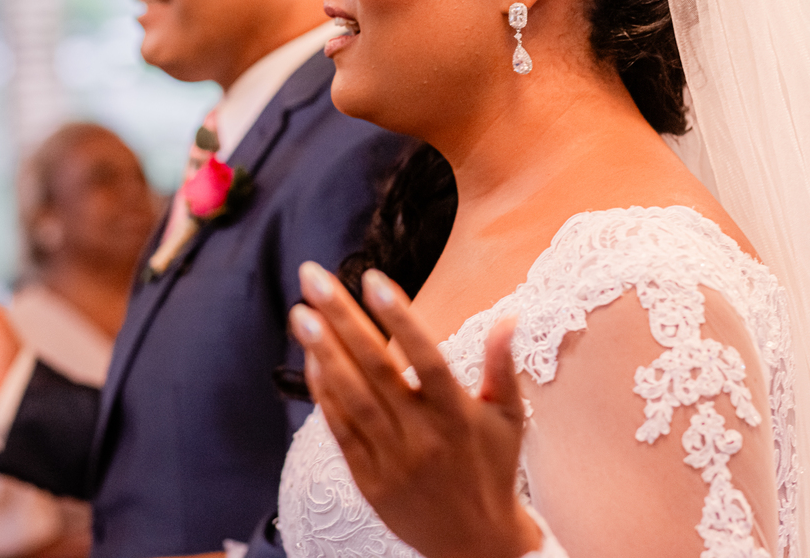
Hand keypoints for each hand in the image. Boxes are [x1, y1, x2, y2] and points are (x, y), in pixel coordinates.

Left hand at [289, 263, 540, 557]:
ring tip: (300, 313)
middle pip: (377, 368)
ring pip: (351, 397)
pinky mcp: (368, 479)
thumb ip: (502, 367)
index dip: (400, 317)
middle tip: (313, 278)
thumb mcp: (508, 419)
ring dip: (322, 351)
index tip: (372, 277)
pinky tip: (310, 358)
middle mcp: (424, 435)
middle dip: (343, 318)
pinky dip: (323, 393)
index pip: (427, 357)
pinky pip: (340, 430)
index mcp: (458, 415)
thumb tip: (509, 318)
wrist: (475, 546)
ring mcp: (393, 458)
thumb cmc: (492, 469)